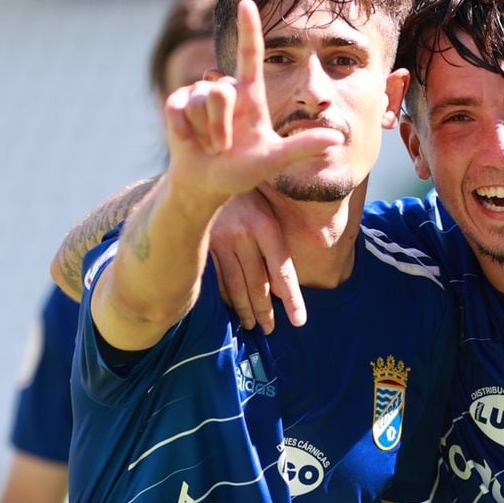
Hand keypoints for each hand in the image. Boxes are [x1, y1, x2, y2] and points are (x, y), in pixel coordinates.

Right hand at [162, 0, 342, 202]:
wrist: (206, 183)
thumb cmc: (241, 170)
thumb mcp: (273, 160)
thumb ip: (301, 147)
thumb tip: (337, 140)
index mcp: (249, 95)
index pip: (250, 56)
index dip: (248, 29)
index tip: (247, 3)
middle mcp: (225, 90)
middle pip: (221, 92)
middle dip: (221, 127)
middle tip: (224, 147)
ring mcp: (199, 95)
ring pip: (200, 103)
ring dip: (206, 133)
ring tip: (209, 145)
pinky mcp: (177, 103)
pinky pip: (178, 109)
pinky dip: (184, 132)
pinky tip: (189, 141)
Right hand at [208, 191, 303, 332]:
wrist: (211, 172)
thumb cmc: (249, 193)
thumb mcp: (269, 208)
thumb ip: (279, 243)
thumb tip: (297, 270)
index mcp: (265, 226)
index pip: (282, 271)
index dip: (292, 299)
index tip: (298, 321)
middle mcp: (243, 235)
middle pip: (257, 284)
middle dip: (265, 311)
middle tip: (271, 329)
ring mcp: (220, 242)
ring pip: (235, 286)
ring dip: (245, 310)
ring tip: (252, 325)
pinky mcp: (205, 246)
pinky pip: (217, 279)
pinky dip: (226, 297)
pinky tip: (232, 308)